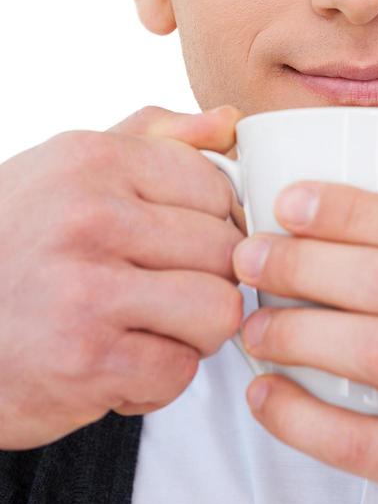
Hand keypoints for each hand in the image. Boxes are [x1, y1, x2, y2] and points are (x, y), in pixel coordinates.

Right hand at [0, 104, 245, 449]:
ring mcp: (86, 292)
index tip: (188, 241)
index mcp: (92, 160)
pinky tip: (117, 365)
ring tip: (148, 327)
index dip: (216, 221)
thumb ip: (154, 137)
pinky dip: (155, 380)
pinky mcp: (86, 362)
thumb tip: (229, 122)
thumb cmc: (13, 246)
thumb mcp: (68, 170)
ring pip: (219, 311)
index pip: (216, 185)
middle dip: (207, 279)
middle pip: (224, 250)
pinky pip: (180, 371)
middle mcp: (89, 218)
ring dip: (193, 332)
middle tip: (163, 290)